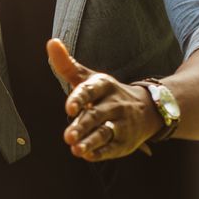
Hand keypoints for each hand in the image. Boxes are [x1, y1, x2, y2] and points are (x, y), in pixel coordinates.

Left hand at [47, 38, 160, 161]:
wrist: (147, 110)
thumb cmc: (106, 94)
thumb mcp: (89, 78)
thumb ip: (67, 65)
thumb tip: (51, 42)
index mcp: (104, 86)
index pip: (91, 90)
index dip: (80, 98)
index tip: (69, 107)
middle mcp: (114, 105)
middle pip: (96, 115)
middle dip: (82, 126)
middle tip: (68, 136)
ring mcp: (121, 124)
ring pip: (104, 133)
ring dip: (90, 141)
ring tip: (76, 149)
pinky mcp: (124, 142)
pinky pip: (112, 148)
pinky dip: (100, 152)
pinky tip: (87, 155)